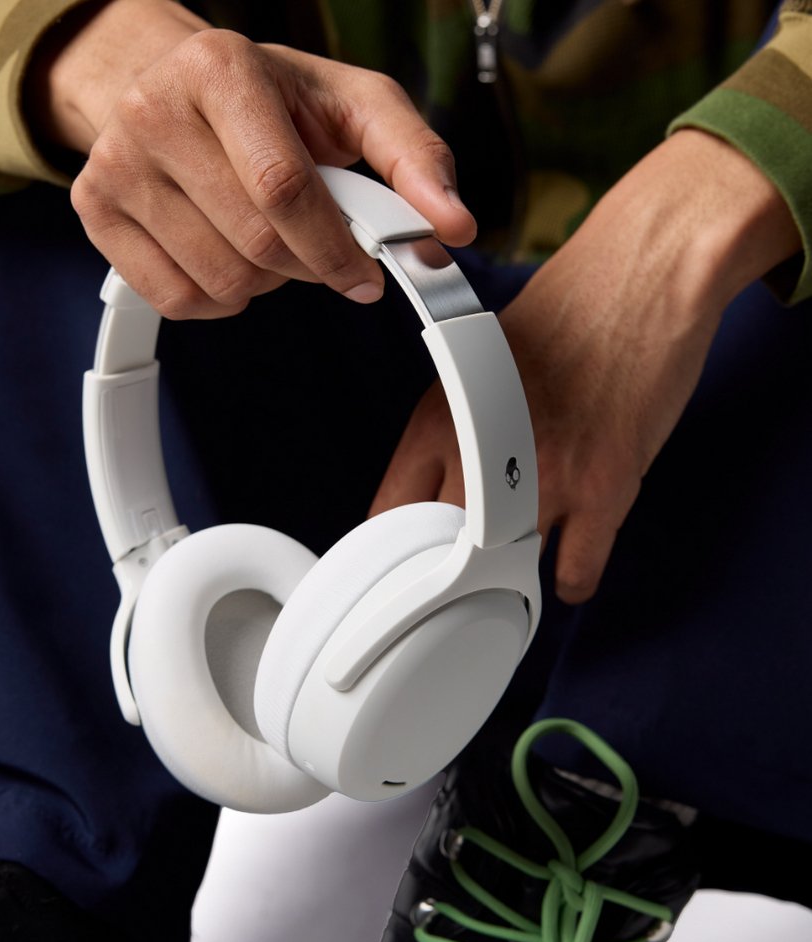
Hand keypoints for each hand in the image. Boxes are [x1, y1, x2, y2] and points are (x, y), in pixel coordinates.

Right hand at [27, 0, 475, 317]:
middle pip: (255, 244)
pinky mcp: (94, 213)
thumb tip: (455, 227)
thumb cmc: (271, 100)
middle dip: (306, 266)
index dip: (335, 250)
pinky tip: (226, 254)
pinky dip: (221, 299)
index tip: (368, 278)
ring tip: (265, 239)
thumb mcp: (351, 104)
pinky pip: (179, 301)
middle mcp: (154, 111)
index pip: (284, 189)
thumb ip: (413, 159)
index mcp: (222, 68)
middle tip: (318, 249)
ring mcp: (113, 166)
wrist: (171, 86)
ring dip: (265, 283)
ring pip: (219, 281)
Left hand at [371, 129, 800, 603]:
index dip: (397, 547)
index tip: (411, 562)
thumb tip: (442, 484)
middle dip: (456, 568)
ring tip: (521, 565)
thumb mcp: (476, 365)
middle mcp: (481, 453)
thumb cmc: (565, 313)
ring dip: (514, 575)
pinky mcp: (603, 488)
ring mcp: (543, 477)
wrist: (641, 274)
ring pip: (508, 570)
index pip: (389, 511)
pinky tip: (569, 567)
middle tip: (473, 571)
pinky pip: (575, 573)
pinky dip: (572, 580)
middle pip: (443, 552)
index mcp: (439, 419)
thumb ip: (453, 429)